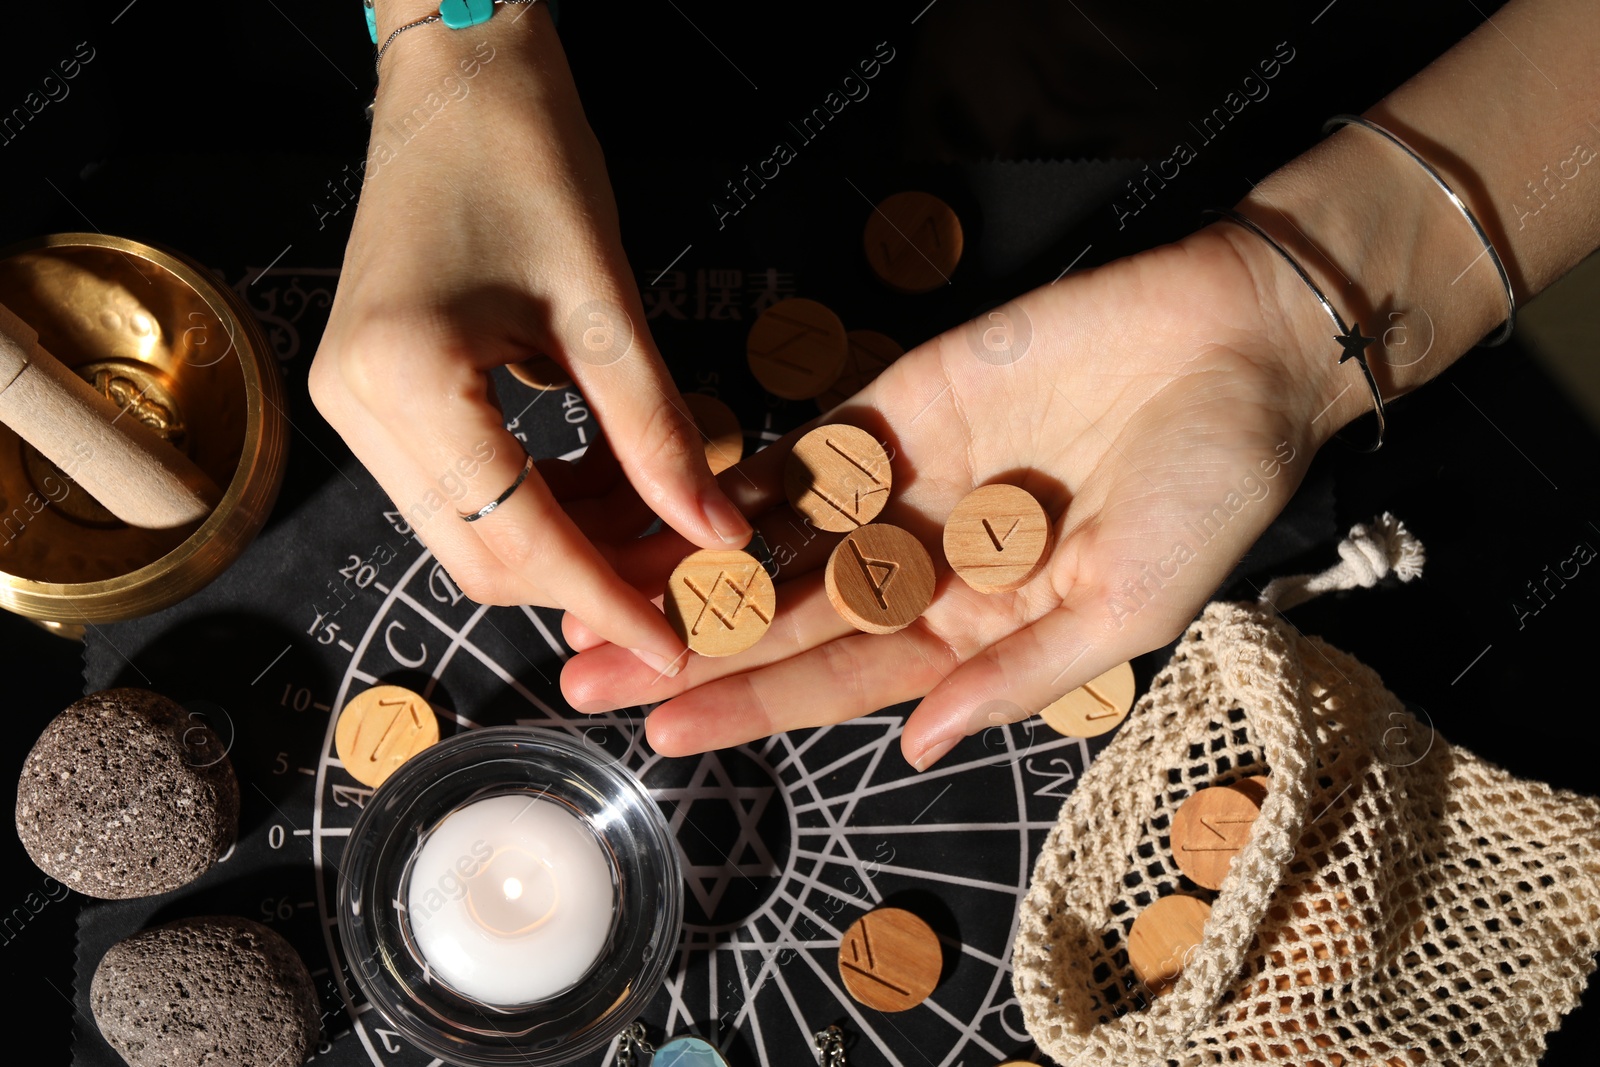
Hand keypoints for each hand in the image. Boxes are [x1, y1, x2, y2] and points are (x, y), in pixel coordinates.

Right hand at [309, 7, 749, 676]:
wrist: (461, 78)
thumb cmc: (532, 158)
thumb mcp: (607, 304)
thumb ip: (657, 430)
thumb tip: (716, 535)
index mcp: (403, 375)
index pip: (515, 537)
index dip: (604, 598)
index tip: (677, 642)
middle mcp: (354, 405)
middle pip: (480, 556)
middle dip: (585, 582)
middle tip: (682, 582)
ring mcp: (350, 404)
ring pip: (467, 533)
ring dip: (562, 550)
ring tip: (655, 535)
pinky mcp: (369, 395)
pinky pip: (458, 490)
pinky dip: (533, 507)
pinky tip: (604, 493)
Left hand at [559, 225, 1343, 766]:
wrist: (1239, 343)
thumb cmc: (1209, 491)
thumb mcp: (1131, 608)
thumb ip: (1021, 675)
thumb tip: (920, 749)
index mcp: (977, 631)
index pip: (843, 682)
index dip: (754, 705)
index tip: (664, 731)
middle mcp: (925, 567)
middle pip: (786, 618)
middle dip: (690, 648)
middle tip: (584, 677)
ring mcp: (903, 485)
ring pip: (774, 539)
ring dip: (688, 570)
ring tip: (592, 597)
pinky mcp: (896, 404)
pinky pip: (801, 452)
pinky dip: (732, 477)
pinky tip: (658, 504)